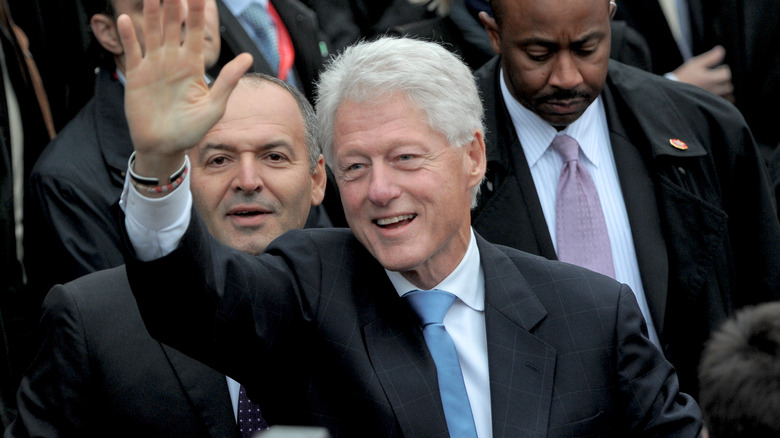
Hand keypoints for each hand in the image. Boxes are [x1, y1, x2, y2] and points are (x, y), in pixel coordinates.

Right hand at [117, 0, 252, 181]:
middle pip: (172, 26)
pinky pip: (132, 51)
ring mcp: (154, 66)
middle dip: (174, 5)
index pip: (196, 33)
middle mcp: (173, 61)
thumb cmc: (191, 130)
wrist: (164, 146)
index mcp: (193, 66)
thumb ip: (228, 81)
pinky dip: (129, 36)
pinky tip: (126, 18)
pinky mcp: (136, 75)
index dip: (196, 13)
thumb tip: (247, 57)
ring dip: (152, 13)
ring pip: (152, 32)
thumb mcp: (214, 107)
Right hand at [673, 46, 733, 102]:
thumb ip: (710, 58)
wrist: (672, 93)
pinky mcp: (709, 105)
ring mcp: (712, 98)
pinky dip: (723, 100)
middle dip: (725, 81)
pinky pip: (723, 104)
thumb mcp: (694, 64)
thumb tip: (721, 50)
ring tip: (719, 88)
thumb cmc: (683, 78)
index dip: (723, 70)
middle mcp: (713, 89)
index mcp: (711, 78)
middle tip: (718, 79)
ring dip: (726, 91)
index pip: (727, 73)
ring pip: (728, 96)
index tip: (718, 69)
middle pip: (729, 85)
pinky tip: (718, 96)